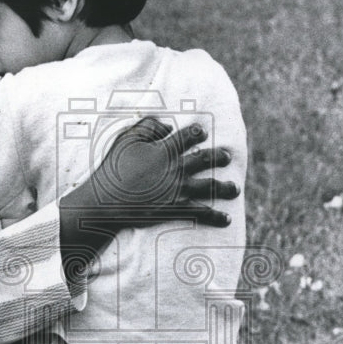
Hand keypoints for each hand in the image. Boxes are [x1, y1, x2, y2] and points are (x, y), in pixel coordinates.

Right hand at [58, 117, 238, 282]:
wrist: (107, 200)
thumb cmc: (113, 169)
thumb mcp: (126, 139)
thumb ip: (148, 126)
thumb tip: (168, 124)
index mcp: (165, 150)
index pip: (188, 136)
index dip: (198, 132)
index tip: (203, 132)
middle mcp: (176, 168)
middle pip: (206, 159)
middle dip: (219, 157)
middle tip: (227, 156)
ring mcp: (178, 190)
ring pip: (210, 186)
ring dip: (225, 188)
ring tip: (235, 188)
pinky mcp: (175, 209)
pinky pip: (201, 213)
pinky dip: (215, 217)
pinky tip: (226, 219)